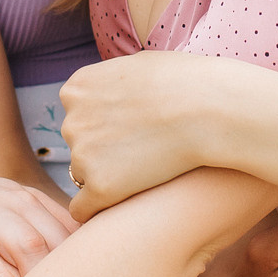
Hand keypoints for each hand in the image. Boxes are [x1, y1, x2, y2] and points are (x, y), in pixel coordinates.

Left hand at [59, 51, 241, 217]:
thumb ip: (111, 83)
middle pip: (79, 145)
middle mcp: (72, 121)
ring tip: (143, 170)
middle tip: (140, 149)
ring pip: (83, 175)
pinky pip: (82, 209)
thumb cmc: (182, 82)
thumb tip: (108, 95)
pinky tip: (117, 204)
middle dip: (103, 149)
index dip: (105, 123)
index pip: (78, 114)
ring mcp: (82, 156)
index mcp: (76, 90)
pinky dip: (96, 209)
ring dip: (106, 176)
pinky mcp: (100, 187)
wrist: (206, 109)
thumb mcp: (135, 66)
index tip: (130, 127)